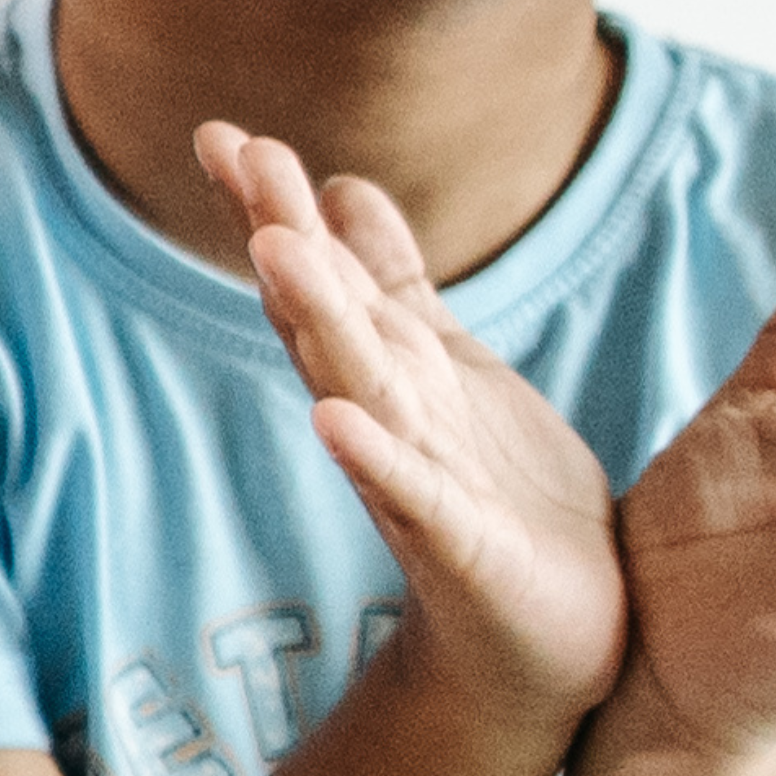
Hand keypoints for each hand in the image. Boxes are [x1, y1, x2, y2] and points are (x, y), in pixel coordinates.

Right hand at [210, 121, 625, 735]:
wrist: (549, 639)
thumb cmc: (502, 499)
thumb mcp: (451, 366)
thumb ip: (393, 282)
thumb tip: (340, 187)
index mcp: (392, 366)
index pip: (325, 274)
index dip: (277, 205)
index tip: (226, 135)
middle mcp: (387, 412)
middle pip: (324, 312)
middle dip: (281, 233)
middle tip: (236, 153)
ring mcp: (416, 477)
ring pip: (358, 385)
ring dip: (313, 320)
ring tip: (274, 251)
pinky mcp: (458, 547)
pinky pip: (412, 497)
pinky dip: (370, 457)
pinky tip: (331, 420)